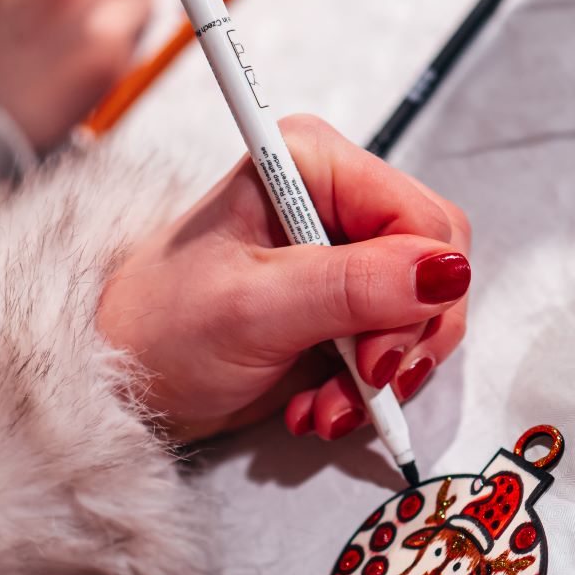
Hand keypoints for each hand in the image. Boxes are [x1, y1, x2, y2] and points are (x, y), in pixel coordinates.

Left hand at [98, 115, 473, 443]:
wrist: (127, 382)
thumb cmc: (161, 330)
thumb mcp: (256, 308)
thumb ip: (353, 286)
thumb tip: (446, 271)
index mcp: (311, 164)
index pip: (421, 218)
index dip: (417, 291)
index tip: (377, 355)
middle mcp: (336, 200)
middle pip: (436, 265)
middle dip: (404, 340)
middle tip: (362, 383)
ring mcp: (345, 256)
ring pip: (424, 313)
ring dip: (384, 376)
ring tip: (325, 409)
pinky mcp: (345, 307)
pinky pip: (397, 346)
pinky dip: (368, 391)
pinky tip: (319, 408)